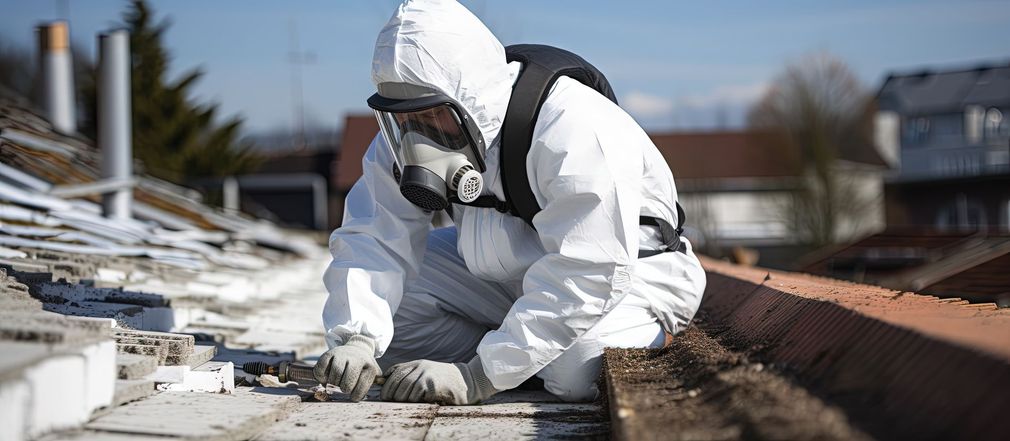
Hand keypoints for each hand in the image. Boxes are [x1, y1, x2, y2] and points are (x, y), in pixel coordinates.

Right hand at [313, 335, 380, 400]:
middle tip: (344, 388)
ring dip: (333, 384)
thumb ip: (377, 384)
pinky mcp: (329, 353)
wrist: (356, 348)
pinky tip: (326, 378)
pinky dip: (321, 377)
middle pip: (347, 383)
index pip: (361, 388)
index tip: (353, 396)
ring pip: (335, 375)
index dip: (355, 396)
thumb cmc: (363, 367)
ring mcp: (342, 355)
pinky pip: (321, 368)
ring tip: (336, 383)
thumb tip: (372, 394)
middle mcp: (356, 359)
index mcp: (369, 367)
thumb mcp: (374, 374)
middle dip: (344, 389)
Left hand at [380, 356, 498, 404]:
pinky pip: (416, 396)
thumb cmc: (444, 381)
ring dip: (404, 401)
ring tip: (408, 405)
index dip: (387, 386)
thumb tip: (385, 381)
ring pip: (405, 391)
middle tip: (393, 404)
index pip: (394, 373)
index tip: (385, 397)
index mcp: (417, 363)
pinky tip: (421, 404)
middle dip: (392, 396)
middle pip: (397, 383)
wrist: (467, 381)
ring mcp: (426, 375)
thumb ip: (409, 374)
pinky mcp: (432, 385)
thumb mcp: (426, 372)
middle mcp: (420, 367)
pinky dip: (415, 402)